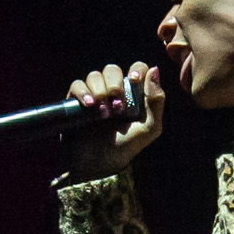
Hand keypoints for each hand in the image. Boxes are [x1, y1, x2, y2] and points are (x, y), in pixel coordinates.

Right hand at [61, 61, 164, 179]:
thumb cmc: (126, 147)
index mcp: (133, 94)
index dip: (136, 69)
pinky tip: (89, 106)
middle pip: (112, 69)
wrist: (100, 164)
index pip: (136, 68)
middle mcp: (113, 91)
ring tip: (103, 112)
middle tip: (117, 104)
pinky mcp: (76, 102)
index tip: (134, 80)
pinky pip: (77, 85)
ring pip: (94, 75)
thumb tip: (154, 70)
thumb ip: (156, 100)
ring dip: (100, 90)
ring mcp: (94, 95)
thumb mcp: (149, 127)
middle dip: (114, 83)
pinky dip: (83, 92)